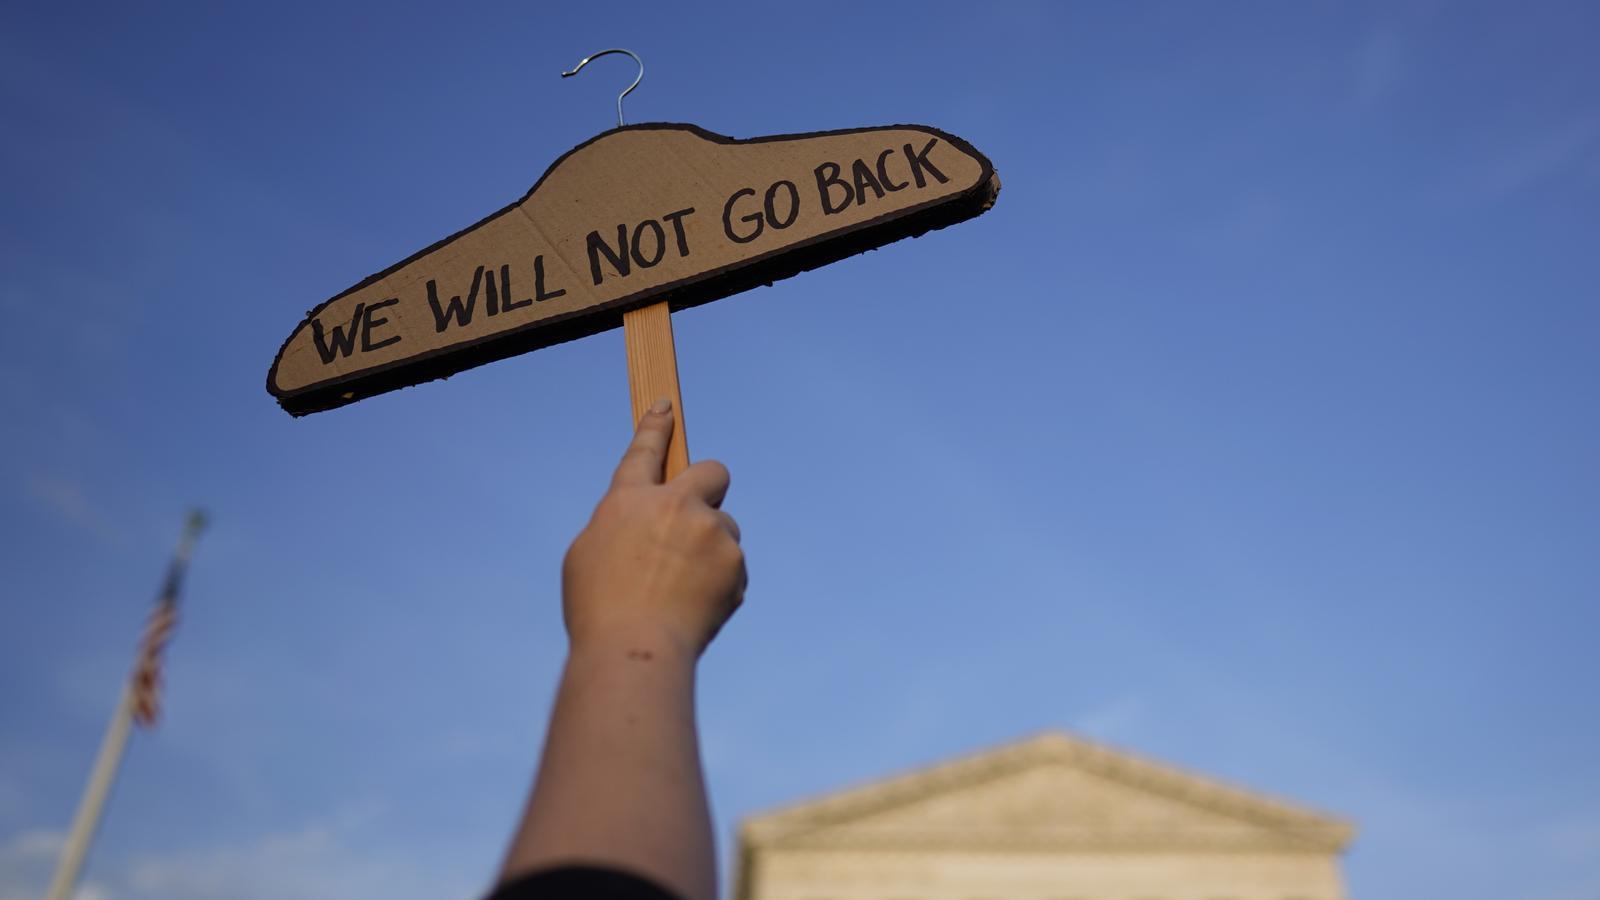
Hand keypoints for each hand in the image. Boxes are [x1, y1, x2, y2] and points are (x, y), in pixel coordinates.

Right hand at [562, 399, 746, 656]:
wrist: (635, 649)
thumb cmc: (599, 611)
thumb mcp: (588, 557)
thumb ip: (620, 527)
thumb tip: (645, 522)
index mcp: (628, 501)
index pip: (645, 451)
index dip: (656, 427)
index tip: (667, 407)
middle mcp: (675, 506)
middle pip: (713, 472)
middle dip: (710, 486)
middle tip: (699, 516)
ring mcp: (710, 532)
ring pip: (724, 529)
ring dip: (711, 550)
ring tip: (682, 591)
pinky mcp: (735, 563)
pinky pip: (733, 567)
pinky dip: (720, 584)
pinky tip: (695, 610)